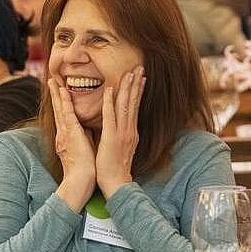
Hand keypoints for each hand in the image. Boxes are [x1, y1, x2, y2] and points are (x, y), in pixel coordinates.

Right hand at [48, 77, 96, 210]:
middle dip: (55, 95)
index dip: (61, 103)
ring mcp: (65, 133)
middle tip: (51, 80)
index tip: (60, 91)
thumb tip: (89, 128)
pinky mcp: (70, 134)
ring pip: (60, 109)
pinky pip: (67, 114)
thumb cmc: (85, 167)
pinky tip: (64, 92)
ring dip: (57, 94)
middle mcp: (63, 133)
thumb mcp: (85, 148)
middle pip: (58, 110)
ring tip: (53, 81)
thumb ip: (85, 136)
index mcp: (67, 137)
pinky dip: (65, 102)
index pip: (64, 116)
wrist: (81, 180)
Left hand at [94, 66, 143, 197]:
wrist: (117, 183)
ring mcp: (122, 133)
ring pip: (125, 105)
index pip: (135, 107)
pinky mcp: (111, 137)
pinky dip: (110, 102)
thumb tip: (117, 125)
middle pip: (133, 102)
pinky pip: (110, 116)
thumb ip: (120, 134)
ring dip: (127, 88)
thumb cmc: (115, 168)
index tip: (140, 78)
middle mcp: (130, 130)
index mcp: (131, 132)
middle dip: (136, 84)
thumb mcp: (121, 147)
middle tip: (139, 68)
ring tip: (130, 73)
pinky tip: (110, 89)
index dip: (138, 91)